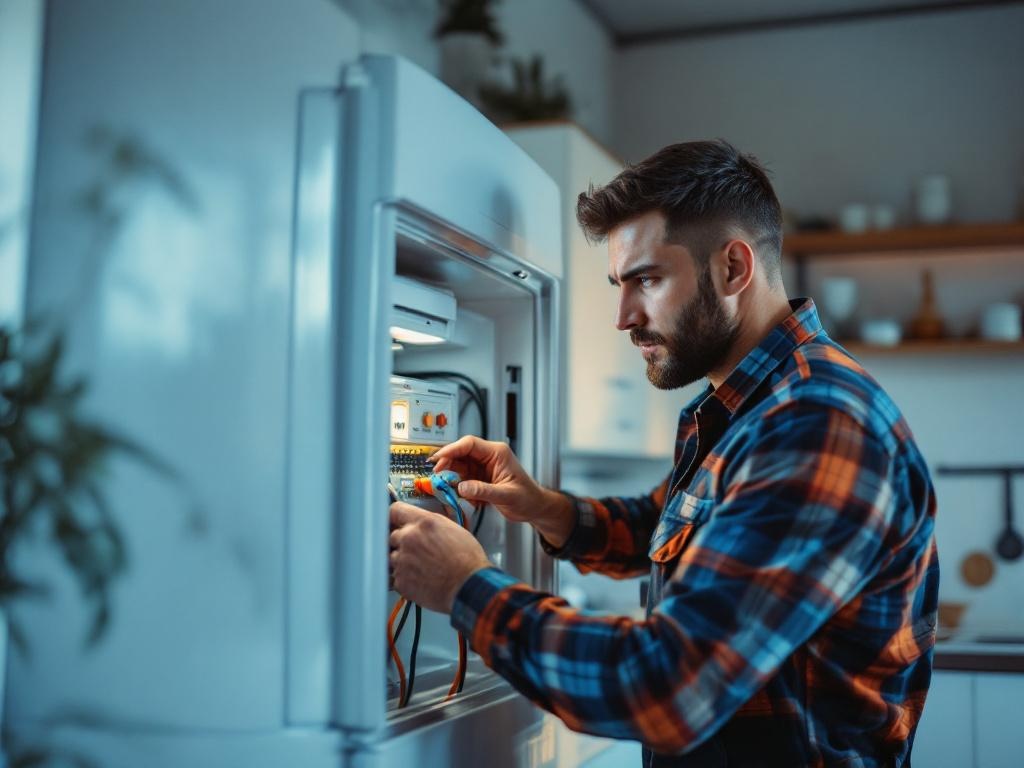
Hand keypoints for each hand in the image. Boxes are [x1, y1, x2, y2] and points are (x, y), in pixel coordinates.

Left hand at [389, 502, 491, 613]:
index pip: (395, 510)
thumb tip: (421, 525)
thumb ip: (430, 524)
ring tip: (421, 567)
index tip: (395, 522)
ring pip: (392, 557)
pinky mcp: (400, 580)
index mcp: (423, 523)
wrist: (469, 586)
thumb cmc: (467, 560)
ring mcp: (402, 560)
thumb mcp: (453, 529)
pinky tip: (420, 579)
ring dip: (403, 561)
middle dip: (402, 542)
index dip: (395, 517)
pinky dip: (404, 578)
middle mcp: (409, 538)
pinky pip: (395, 576)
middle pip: (392, 535)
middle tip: (416, 551)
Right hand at [430, 436, 573, 546]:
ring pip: (458, 466)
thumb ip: (483, 491)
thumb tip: (461, 488)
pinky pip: (461, 478)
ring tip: (449, 490)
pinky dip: (458, 487)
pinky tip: (463, 497)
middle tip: (437, 477)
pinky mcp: (478, 478)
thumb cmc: (527, 498)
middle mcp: (488, 457)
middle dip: (447, 464)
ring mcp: (482, 467)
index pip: (469, 444)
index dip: (451, 449)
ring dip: (451, 478)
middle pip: (460, 453)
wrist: (534, 507)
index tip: (438, 459)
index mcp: (497, 453)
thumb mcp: (506, 495)